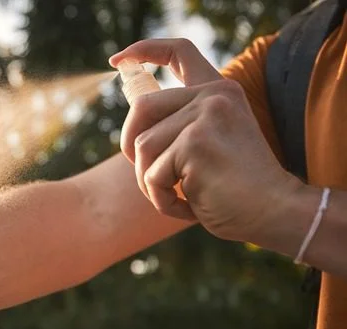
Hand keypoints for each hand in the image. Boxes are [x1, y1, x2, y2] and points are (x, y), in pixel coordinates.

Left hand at [109, 38, 301, 241]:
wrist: (275, 213)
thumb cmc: (238, 190)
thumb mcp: (211, 145)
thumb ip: (182, 126)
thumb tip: (134, 131)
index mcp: (220, 91)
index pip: (179, 52)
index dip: (144, 50)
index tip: (118, 61)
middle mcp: (214, 96)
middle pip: (141, 107)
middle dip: (131, 145)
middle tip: (151, 177)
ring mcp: (205, 116)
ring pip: (142, 146)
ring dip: (151, 182)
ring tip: (181, 197)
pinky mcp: (195, 143)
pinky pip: (152, 175)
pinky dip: (162, 200)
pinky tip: (191, 206)